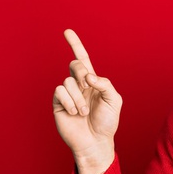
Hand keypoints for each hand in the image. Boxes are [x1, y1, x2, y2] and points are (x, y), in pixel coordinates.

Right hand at [52, 29, 121, 173]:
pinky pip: (60, 92)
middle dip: (82, 73)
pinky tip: (74, 113)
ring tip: (83, 112)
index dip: (75, 45)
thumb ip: (105, 84)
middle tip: (88, 86)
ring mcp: (67, 94)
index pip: (83, 59)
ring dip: (79, 98)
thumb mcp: (114, 100)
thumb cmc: (107, 122)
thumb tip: (88, 77)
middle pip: (75, 65)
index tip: (67, 31)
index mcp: (92, 81)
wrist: (96, 142)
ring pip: (68, 82)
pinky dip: (70, 102)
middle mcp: (78, 85)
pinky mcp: (58, 104)